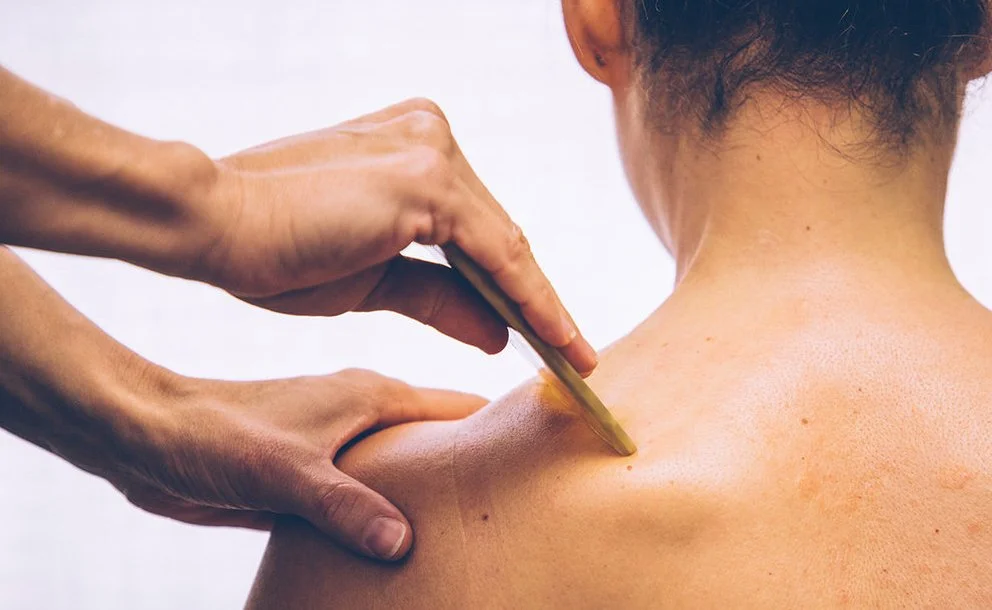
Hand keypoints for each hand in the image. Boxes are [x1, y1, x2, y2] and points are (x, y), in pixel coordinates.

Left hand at [109, 369, 484, 560]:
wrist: (151, 437)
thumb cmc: (217, 435)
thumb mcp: (285, 473)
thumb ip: (345, 506)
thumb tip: (404, 543)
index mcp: (372, 396)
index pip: (458, 407)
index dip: (502, 427)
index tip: (544, 452)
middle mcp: (364, 416)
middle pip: (439, 443)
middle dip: (473, 472)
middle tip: (517, 509)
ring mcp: (341, 446)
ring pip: (405, 474)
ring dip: (430, 500)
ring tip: (471, 537)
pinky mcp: (315, 477)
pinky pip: (369, 499)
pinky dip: (389, 518)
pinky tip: (403, 549)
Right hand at [198, 98, 596, 372]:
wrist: (213, 225)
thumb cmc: (277, 250)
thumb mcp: (374, 282)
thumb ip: (442, 298)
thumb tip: (500, 333)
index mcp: (412, 148)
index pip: (477, 228)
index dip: (513, 285)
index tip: (546, 332)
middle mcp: (430, 136)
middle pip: (498, 235)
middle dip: (536, 300)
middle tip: (574, 354)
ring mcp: (431, 151)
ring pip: (505, 245)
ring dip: (543, 306)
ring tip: (577, 358)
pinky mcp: (426, 179)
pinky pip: (496, 252)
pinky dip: (529, 298)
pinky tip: (555, 339)